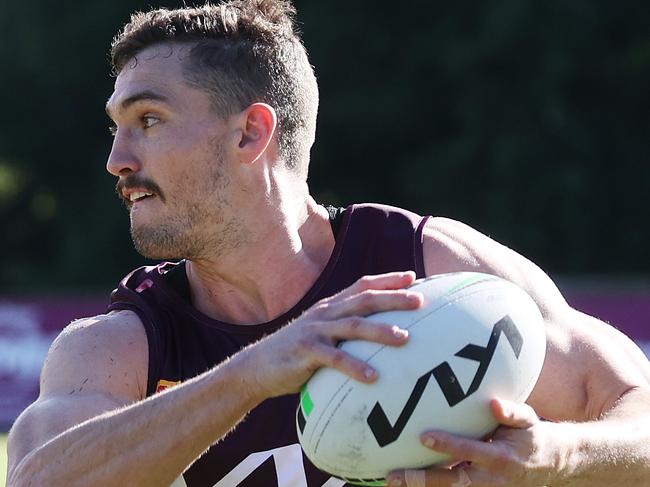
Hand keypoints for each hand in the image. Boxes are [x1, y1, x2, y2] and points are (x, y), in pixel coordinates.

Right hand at [241, 271, 423, 398]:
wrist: (257, 366)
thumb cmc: (297, 353)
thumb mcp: (321, 333)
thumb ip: (344, 329)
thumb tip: (377, 334)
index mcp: (330, 307)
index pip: (361, 286)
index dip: (387, 280)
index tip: (413, 277)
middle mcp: (325, 313)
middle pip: (364, 300)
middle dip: (393, 299)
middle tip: (420, 302)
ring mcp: (314, 331)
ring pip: (353, 326)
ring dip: (380, 331)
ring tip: (405, 338)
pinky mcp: (305, 352)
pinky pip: (334, 359)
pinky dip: (355, 367)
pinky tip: (373, 377)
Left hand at [387, 398, 559, 486]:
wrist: (549, 466)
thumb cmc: (530, 436)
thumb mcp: (527, 421)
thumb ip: (511, 412)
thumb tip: (494, 404)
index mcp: (500, 458)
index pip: (469, 451)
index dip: (448, 445)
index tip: (424, 436)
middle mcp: (490, 479)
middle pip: (452, 482)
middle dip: (423, 480)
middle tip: (394, 476)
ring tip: (391, 482)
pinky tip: (406, 485)